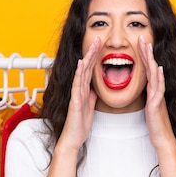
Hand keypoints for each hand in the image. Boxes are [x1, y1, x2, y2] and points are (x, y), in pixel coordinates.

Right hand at [59, 37, 99, 151]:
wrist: (73, 138)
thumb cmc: (80, 124)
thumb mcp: (90, 107)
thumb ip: (91, 96)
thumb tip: (95, 88)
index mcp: (85, 89)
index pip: (91, 69)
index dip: (96, 57)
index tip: (102, 45)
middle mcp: (79, 88)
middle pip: (87, 66)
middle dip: (93, 52)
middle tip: (99, 38)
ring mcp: (76, 93)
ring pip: (83, 71)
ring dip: (88, 57)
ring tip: (94, 45)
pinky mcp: (75, 100)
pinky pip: (78, 84)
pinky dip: (80, 73)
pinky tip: (82, 63)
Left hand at [137, 35, 174, 149]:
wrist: (162, 138)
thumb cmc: (156, 125)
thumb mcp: (149, 107)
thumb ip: (148, 96)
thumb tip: (146, 90)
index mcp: (152, 90)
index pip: (147, 69)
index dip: (143, 56)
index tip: (138, 43)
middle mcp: (156, 91)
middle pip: (151, 67)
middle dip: (146, 52)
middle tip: (141, 38)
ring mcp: (158, 96)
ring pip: (155, 74)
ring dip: (151, 60)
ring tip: (147, 47)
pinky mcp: (157, 104)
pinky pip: (159, 88)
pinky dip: (159, 78)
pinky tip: (158, 69)